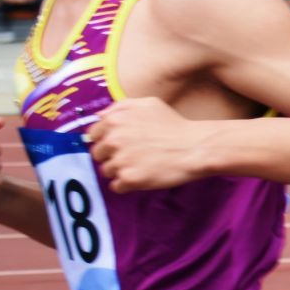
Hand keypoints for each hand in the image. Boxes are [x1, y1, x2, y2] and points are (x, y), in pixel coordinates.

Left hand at [86, 97, 212, 191]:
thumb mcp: (149, 104)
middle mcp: (113, 140)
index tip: (121, 144)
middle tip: (132, 156)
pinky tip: (142, 177)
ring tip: (140, 166)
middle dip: (112, 155)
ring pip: (106, 171)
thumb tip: (99, 116)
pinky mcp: (130, 179)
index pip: (93, 135)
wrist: (196, 147)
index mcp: (114, 121)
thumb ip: (120, 106)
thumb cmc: (174, 125)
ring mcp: (120, 161)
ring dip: (119, 170)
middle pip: (98, 154)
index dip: (107, 140)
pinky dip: (127, 184)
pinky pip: (117, 186)